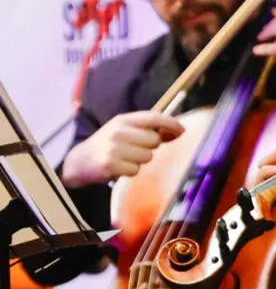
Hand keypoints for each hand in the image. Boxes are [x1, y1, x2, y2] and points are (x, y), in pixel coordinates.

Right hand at [61, 111, 185, 187]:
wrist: (79, 161)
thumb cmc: (108, 144)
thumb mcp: (124, 130)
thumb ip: (147, 129)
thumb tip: (176, 132)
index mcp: (123, 120)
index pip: (154, 117)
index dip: (171, 123)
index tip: (182, 130)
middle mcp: (118, 131)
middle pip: (154, 140)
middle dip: (150, 147)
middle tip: (136, 149)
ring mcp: (114, 148)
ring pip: (147, 157)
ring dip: (140, 161)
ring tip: (125, 158)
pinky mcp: (110, 165)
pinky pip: (136, 170)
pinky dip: (131, 171)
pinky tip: (119, 167)